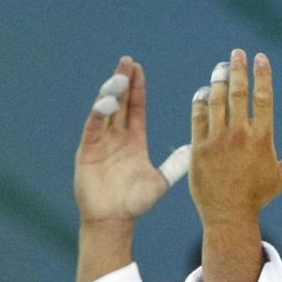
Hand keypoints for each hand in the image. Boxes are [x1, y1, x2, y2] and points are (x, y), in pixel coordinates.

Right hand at [74, 57, 183, 223]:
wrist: (114, 220)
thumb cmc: (137, 203)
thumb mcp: (161, 181)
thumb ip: (175, 164)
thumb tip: (194, 149)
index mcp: (134, 140)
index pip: (136, 107)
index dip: (137, 87)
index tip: (138, 67)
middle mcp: (117, 137)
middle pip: (120, 102)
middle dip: (123, 80)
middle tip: (127, 60)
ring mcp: (101, 142)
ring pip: (105, 110)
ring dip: (112, 92)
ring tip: (119, 77)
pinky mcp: (87, 150)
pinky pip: (93, 127)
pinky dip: (99, 113)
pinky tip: (107, 102)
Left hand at [188, 50, 281, 225]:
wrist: (228, 214)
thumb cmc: (259, 195)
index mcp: (262, 138)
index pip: (264, 97)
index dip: (262, 75)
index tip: (260, 58)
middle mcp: (239, 135)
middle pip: (237, 92)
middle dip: (237, 69)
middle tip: (237, 53)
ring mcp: (217, 139)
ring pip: (216, 100)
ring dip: (218, 79)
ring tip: (221, 67)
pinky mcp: (198, 146)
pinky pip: (198, 115)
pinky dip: (201, 100)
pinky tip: (205, 92)